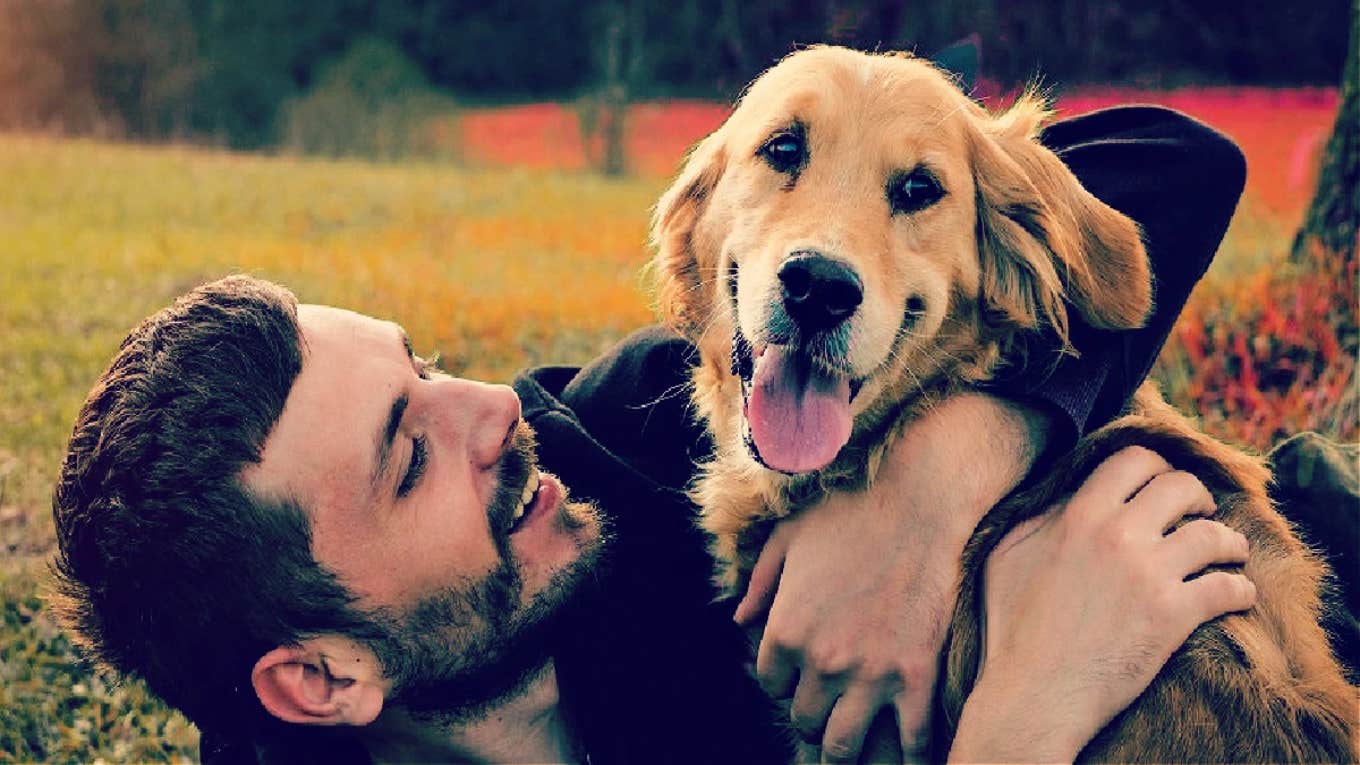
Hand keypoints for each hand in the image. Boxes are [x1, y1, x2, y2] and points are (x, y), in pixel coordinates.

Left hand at [736, 393, 1052, 762]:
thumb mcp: (787, 537)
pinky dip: (907, 755)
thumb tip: (740, 620)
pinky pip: (910, 741)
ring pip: (844, 744)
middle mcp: (822, 661)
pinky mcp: (917, 676)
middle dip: (812, 714)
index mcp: (786, 630)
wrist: (919, 500)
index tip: (800, 673)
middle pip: (805, 719)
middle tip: (828, 704)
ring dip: (844, 746)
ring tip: (852, 739)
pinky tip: (905, 753)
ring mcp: (871, 673)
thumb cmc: (849, 511)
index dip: (783, 680)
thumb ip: (759, 582)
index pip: (770, 684)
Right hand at [950, 446, 1256, 762]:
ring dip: (1229, 541)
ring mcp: (1148, 575)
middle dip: (1198, 496)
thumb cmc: (1011, 625)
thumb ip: (1039, 516)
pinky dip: (1241, 590)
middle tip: (1200, 513)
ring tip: (1230, 552)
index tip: (1162, 484)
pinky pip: (1228, 588)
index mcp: (1079, 515)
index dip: (1156, 466)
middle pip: (1181, 487)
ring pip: (1214, 535)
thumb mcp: (1007, 554)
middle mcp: (1118, 535)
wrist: (1032, 691)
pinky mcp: (1172, 616)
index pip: (1133, 460)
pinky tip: (1238, 595)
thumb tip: (1065, 492)